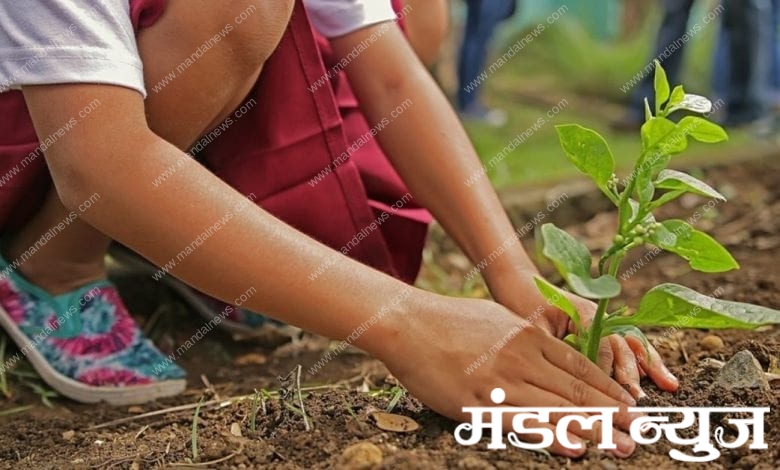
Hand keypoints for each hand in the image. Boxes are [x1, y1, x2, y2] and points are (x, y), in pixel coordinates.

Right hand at [376, 293, 641, 457]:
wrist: (407, 323)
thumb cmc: (451, 320)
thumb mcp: (499, 318)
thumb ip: (528, 336)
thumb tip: (554, 350)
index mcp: (529, 336)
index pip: (581, 368)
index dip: (610, 390)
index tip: (633, 406)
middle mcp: (522, 359)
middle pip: (576, 391)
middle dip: (613, 414)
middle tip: (642, 433)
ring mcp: (500, 382)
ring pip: (556, 409)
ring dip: (594, 429)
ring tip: (622, 446)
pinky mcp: (476, 405)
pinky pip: (520, 423)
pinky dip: (550, 435)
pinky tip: (574, 447)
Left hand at [492, 274, 678, 397]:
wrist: (520, 283)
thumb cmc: (522, 304)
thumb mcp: (533, 328)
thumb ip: (552, 348)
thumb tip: (563, 377)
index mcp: (582, 313)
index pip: (601, 345)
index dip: (606, 370)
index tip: (609, 394)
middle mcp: (598, 316)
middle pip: (621, 345)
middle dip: (631, 373)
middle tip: (637, 399)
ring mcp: (603, 321)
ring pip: (631, 344)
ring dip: (649, 366)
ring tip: (668, 385)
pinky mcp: (603, 329)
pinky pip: (628, 344)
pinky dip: (645, 360)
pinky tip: (663, 377)